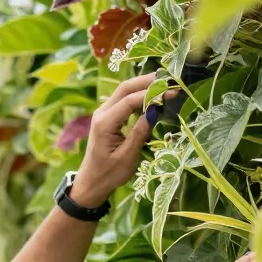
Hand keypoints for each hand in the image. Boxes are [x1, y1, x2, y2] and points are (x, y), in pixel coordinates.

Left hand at [71, 72, 160, 207]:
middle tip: (169, 79)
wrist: (91, 183)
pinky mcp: (108, 117)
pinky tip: (152, 95)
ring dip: (143, 85)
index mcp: (105, 123)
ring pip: (124, 91)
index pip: (129, 100)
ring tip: (164, 83)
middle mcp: (102, 113)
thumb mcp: (127, 158)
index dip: (151, 93)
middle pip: (125, 87)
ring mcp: (103, 113)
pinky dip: (138, 95)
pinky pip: (123, 100)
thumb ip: (140, 133)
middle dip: (147, 81)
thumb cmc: (109, 175)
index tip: (170, 91)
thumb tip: (154, 110)